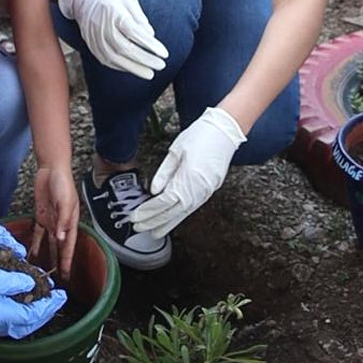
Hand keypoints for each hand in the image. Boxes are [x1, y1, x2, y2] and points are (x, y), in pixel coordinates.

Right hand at [0, 250, 66, 338]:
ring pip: (14, 320)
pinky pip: (3, 313)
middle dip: (42, 311)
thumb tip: (30, 283)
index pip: (31, 316)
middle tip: (54, 298)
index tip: (60, 295)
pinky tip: (17, 294)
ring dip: (29, 309)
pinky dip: (16, 306)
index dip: (48, 307)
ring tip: (39, 295)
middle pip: (25, 323)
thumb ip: (12, 282)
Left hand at [30, 166, 79, 279]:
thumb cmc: (63, 183)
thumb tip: (61, 239)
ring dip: (48, 256)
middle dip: (60, 262)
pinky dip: (35, 243)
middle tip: (57, 279)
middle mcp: (61, 224)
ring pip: (49, 243)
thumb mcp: (65, 202)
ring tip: (45, 270)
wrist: (51, 169)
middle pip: (60, 247)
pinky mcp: (40, 216)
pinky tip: (32, 253)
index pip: (69, 245)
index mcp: (71, 222)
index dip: (68, 260)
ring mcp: (50, 221)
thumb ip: (63, 221)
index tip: (67, 275)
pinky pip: (37, 234)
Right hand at [58, 0, 167, 79]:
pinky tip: (134, 68)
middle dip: (145, 59)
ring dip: (134, 68)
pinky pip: (107, 60)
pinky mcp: (91, 44)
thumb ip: (139, 17)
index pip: (134, 32)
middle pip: (125, 48)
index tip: (164, 53)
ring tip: (150, 73)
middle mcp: (102, 26)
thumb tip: (150, 35)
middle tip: (161, 65)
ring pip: (115, 58)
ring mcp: (94, 38)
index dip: (150, 45)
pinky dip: (122, 66)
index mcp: (113, 11)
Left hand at [131, 107, 245, 237]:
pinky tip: (172, 219)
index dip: (149, 211)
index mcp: (189, 178)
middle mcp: (199, 189)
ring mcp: (206, 191)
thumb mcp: (176, 151)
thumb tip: (154, 191)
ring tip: (154, 232)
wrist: (225, 130)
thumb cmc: (201, 136)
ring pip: (184, 212)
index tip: (136, 217)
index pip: (165, 201)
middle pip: (174, 211)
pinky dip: (180, 215)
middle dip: (155, 221)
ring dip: (168, 223)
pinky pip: (192, 207)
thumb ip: (164, 173)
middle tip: (139, 228)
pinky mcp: (210, 189)